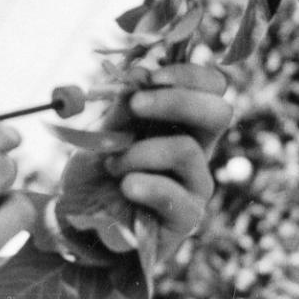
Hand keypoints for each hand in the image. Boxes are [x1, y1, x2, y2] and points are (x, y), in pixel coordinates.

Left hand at [54, 63, 232, 258]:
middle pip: (220, 113)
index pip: (212, 88)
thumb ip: (121, 107)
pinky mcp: (187, 218)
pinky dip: (143, 185)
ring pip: (187, 150)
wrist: (78, 226)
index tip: (150, 76)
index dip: (190, 75)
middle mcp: (197, 150)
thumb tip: (140, 72)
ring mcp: (195, 184)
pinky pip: (174, 194)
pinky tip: (124, 187)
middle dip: (177, 100)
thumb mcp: (100, 133)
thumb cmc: (93, 175)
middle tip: (137, 105)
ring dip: (141, 151)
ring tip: (113, 165)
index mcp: (181, 123)